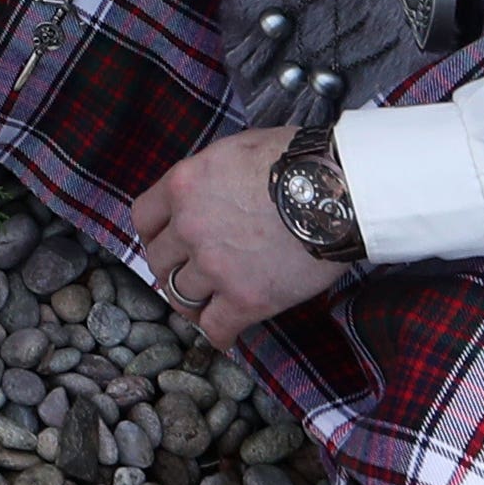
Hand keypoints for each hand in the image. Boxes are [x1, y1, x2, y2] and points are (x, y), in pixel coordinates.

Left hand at [127, 129, 347, 348]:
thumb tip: (206, 193)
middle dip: (173, 268)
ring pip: (181, 296)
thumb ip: (209, 177)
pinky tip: (228, 334)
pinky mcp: (245, 299)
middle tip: (192, 275)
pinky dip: (219, 334)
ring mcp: (215, 265)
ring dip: (194, 302)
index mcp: (183, 186)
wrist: (340, 189)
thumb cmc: (297, 162)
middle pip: (159, 261)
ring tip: (210, 304)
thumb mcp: (237, 150)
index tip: (168, 244)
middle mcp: (189, 226)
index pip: (143, 218)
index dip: (155, 235)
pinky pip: (215, 328)